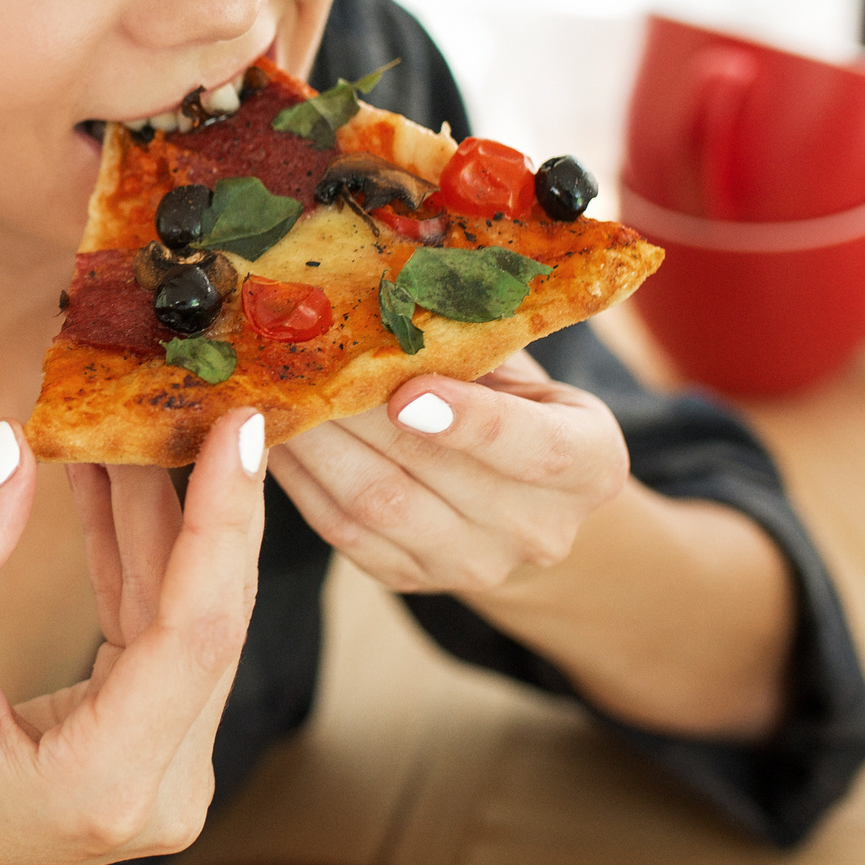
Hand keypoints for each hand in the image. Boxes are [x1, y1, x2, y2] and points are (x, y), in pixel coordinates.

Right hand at [0, 411, 267, 864]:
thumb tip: (9, 445)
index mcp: (108, 779)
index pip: (197, 629)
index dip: (226, 520)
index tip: (242, 428)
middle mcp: (165, 786)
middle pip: (210, 617)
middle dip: (200, 498)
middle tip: (193, 394)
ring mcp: (170, 774)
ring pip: (190, 618)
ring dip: (162, 519)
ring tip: (132, 422)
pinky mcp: (156, 749)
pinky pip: (162, 634)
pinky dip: (137, 558)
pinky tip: (109, 484)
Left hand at [270, 351, 625, 595]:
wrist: (523, 505)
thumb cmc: (519, 406)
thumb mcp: (526, 370)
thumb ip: (478, 343)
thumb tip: (396, 285)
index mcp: (592, 464)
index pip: (533, 445)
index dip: (468, 420)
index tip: (406, 391)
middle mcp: (539, 529)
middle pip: (433, 471)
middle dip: (358, 414)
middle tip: (301, 363)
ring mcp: (475, 566)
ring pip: (376, 505)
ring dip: (317, 446)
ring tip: (274, 394)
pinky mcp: (412, 579)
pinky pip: (342, 533)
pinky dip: (300, 482)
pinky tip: (272, 437)